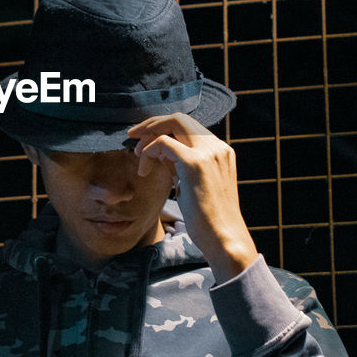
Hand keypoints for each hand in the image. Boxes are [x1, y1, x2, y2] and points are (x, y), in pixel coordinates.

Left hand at [127, 113, 258, 282]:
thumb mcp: (195, 185)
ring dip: (149, 134)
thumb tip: (160, 153)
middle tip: (132, 135)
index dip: (164, 128)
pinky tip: (143, 169)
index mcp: (220, 151)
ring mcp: (208, 153)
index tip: (145, 140)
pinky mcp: (195, 163)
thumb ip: (182, 166)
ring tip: (136, 153)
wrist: (224, 238)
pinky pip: (164, 143)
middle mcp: (217, 147)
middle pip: (180, 118)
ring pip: (173, 123)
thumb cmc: (209, 219)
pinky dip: (149, 150)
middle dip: (152, 123)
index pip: (189, 127)